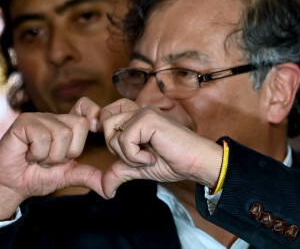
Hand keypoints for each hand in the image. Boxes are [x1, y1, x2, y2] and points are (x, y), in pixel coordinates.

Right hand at [0, 100, 104, 218]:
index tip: (95, 130)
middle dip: (68, 152)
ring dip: (50, 156)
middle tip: (51, 159)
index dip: (93, 114)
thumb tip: (110, 189)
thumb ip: (88, 176)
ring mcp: (38, 118)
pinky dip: (37, 154)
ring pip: (62, 134)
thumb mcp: (67, 176)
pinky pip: (43, 137)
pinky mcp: (23, 122)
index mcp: (65, 126)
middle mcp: (54, 118)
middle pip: (80, 125)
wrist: (9, 185)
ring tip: (38, 158)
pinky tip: (27, 155)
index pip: (85, 106)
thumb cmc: (36, 177)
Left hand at [99, 99, 222, 197]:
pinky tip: (152, 157)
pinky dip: (135, 156)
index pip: (108, 113)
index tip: (119, 149)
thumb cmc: (173, 162)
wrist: (195, 163)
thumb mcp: (139, 167)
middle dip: (115, 147)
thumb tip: (104, 189)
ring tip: (147, 157)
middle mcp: (140, 110)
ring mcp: (144, 113)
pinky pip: (125, 140)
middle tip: (137, 156)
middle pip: (106, 123)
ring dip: (128, 155)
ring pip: (113, 134)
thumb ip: (120, 171)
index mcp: (138, 116)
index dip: (106, 129)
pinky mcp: (149, 119)